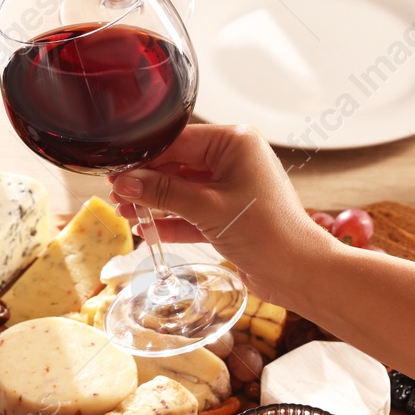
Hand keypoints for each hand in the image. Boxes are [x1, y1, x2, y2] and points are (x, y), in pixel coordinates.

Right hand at [107, 124, 333, 309]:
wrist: (299, 272)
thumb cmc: (265, 231)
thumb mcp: (207, 208)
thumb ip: (163, 193)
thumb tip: (125, 182)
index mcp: (235, 143)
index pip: (178, 141)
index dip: (144, 158)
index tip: (115, 171)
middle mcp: (234, 159)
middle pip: (178, 164)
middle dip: (146, 182)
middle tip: (115, 194)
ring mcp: (232, 186)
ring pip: (183, 189)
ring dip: (155, 202)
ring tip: (124, 212)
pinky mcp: (229, 213)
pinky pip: (193, 210)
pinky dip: (172, 220)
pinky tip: (146, 228)